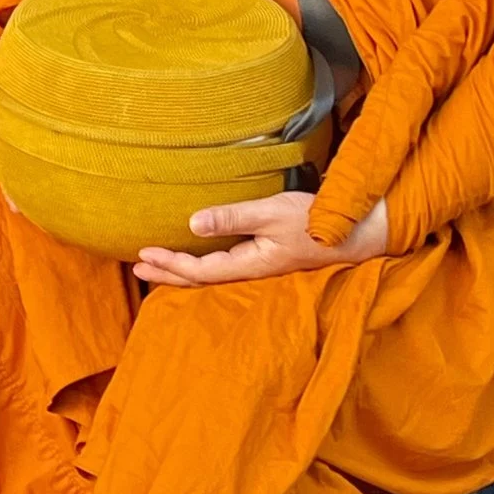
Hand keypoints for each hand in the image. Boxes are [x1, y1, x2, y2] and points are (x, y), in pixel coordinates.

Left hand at [131, 189, 389, 289]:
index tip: (143, 255)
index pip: (200, 271)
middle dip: (168, 273)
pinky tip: (196, 259)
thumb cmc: (315, 221)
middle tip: (137, 267)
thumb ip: (233, 218)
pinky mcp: (266, 260)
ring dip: (182, 271)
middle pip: (200, 279)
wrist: (356, 233)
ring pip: (211, 276)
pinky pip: (225, 269)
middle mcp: (251, 272)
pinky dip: (202, 266)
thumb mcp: (272, 213)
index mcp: (250, 265)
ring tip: (157, 265)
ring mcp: (259, 268)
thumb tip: (193, 223)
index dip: (170, 265)